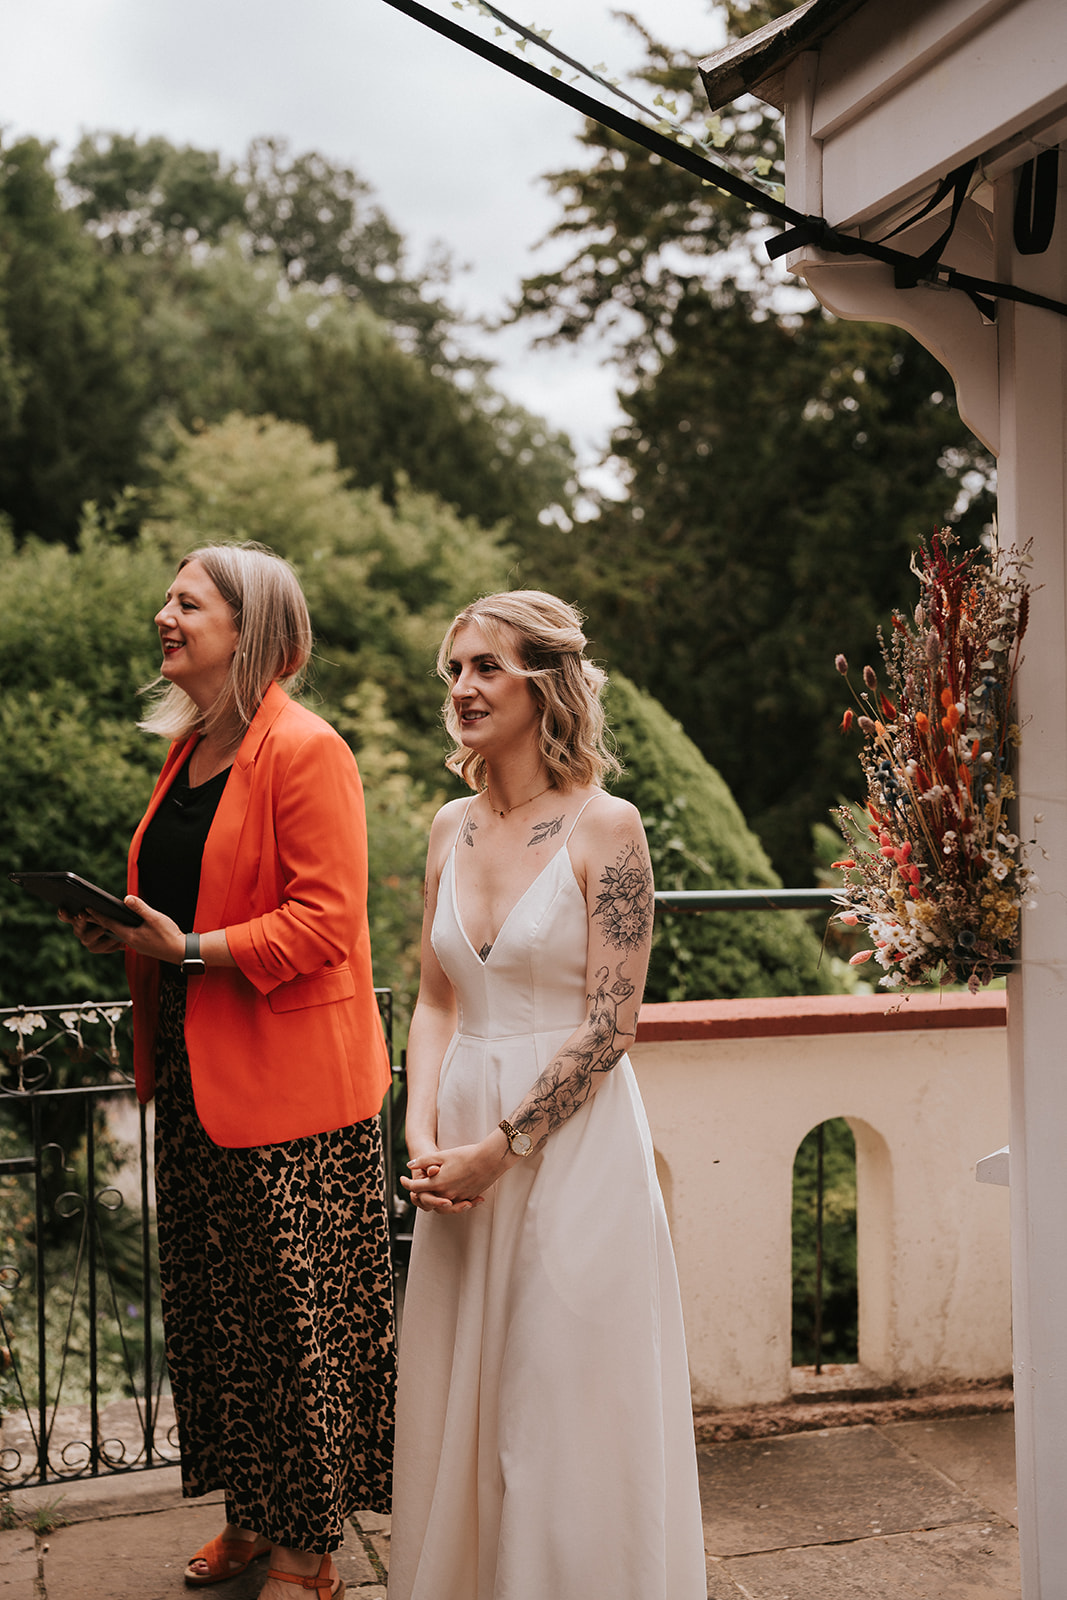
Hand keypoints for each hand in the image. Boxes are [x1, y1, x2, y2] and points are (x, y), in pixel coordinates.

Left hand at [61, 896, 185, 965]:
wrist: (181, 952)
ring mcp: (136, 945)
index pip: (110, 924)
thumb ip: (140, 908)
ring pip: (118, 933)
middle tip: (86, 912)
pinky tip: (121, 925)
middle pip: (111, 929)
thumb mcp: (155, 918)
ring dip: (109, 925)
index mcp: (130, 936)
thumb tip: (126, 898)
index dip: (98, 915)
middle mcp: (130, 942)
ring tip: (101, 917)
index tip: (87, 908)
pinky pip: (127, 935)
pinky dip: (120, 928)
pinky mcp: (143, 945)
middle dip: (99, 920)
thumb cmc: (169, 935)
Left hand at [402, 1137, 506, 1212]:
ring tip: (434, 1190)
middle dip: (420, 1192)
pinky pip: (456, 1202)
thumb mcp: (442, 1155)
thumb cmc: (466, 1155)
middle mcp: (447, 1194)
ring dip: (435, 1198)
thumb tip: (410, 1164)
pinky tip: (450, 1188)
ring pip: (442, 1203)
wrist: (489, 1159)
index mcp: (438, 1183)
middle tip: (416, 1186)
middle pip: (427, 1198)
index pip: (416, 1187)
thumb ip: (424, 1161)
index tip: (402, 1179)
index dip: (406, 1183)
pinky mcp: (469, 1197)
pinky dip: (450, 1198)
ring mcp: (459, 1197)